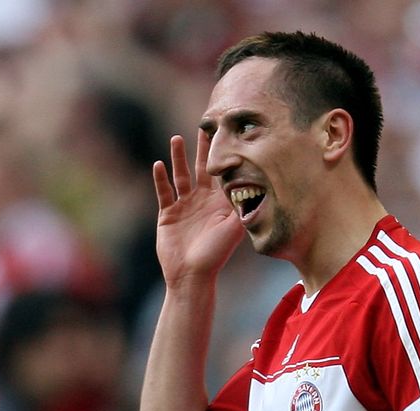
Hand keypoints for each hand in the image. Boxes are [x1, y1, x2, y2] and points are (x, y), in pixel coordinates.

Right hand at [153, 134, 243, 288]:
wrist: (192, 276)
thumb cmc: (216, 254)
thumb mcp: (234, 228)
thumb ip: (243, 207)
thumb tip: (260, 187)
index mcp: (221, 203)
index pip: (224, 173)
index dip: (226, 155)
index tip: (230, 134)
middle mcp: (203, 201)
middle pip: (203, 169)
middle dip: (204, 149)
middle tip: (206, 126)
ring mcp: (184, 206)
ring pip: (181, 175)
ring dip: (178, 158)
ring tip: (176, 138)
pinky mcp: (168, 214)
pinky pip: (164, 192)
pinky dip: (160, 178)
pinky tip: (159, 164)